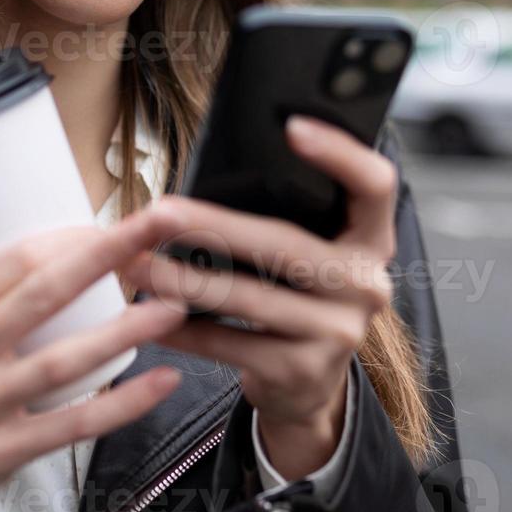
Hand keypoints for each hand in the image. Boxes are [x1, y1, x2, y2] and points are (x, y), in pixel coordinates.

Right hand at [0, 210, 190, 511]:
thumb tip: (17, 269)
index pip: (12, 260)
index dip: (69, 237)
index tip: (110, 223)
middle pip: (45, 290)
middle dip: (106, 253)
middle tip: (154, 228)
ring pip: (67, 357)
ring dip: (127, 329)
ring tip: (172, 307)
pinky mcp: (1, 451)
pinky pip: (74, 424)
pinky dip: (122, 404)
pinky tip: (158, 384)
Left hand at [121, 114, 397, 479]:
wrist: (309, 386)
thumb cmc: (296, 296)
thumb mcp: (311, 255)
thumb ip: (288, 218)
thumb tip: (206, 178)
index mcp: (371, 240)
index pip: (375, 185)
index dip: (340, 153)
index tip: (291, 125)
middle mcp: (366, 284)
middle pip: (287, 245)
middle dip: (213, 227)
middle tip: (159, 213)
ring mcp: (340, 332)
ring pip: (250, 298)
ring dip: (183, 281)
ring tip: (137, 266)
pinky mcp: (305, 372)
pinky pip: (232, 346)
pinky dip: (185, 330)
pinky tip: (149, 317)